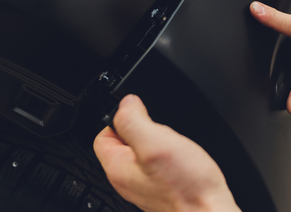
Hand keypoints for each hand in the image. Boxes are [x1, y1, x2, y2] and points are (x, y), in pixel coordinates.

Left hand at [94, 95, 240, 211]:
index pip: (104, 133)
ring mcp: (145, 185)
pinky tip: (181, 158)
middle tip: (161, 133)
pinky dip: (170, 155)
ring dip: (159, 142)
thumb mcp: (155, 141)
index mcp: (117, 167)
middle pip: (125, 141)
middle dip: (144, 129)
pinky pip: (159, 164)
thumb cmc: (187, 187)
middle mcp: (128, 179)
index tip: (140, 114)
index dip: (121, 117)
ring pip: (144, 151)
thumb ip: (134, 119)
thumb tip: (126, 102)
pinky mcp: (162, 188)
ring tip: (173, 147)